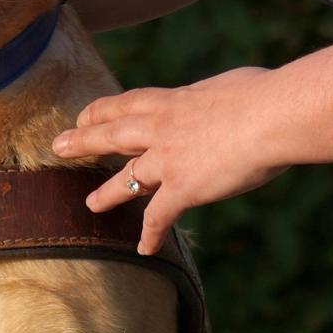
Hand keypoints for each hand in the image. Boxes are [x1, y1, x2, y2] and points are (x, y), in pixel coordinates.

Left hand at [53, 66, 285, 251]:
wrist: (273, 115)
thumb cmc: (268, 94)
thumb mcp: (234, 84)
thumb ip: (222, 96)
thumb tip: (232, 98)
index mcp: (176, 99)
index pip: (131, 102)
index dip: (106, 109)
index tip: (88, 113)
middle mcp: (163, 128)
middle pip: (113, 134)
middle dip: (84, 141)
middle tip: (59, 145)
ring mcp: (169, 160)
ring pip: (127, 177)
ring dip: (107, 193)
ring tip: (90, 204)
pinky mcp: (184, 188)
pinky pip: (160, 216)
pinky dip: (151, 234)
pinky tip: (143, 248)